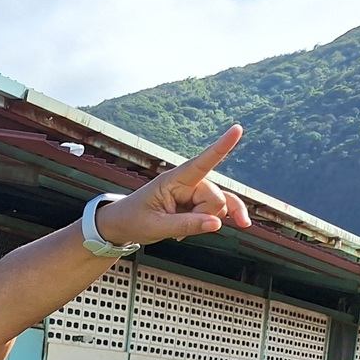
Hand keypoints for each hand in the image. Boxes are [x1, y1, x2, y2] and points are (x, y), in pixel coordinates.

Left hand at [95, 125, 250, 246]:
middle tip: (176, 227)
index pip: (201, 162)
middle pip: (216, 198)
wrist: (122, 225)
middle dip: (205, 216)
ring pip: (220, 205)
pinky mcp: (198, 203)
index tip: (237, 128)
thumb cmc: (134, 220)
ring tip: (179, 230)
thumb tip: (217, 223)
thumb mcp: (155, 227)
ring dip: (207, 221)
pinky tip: (231, 226)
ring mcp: (195, 192)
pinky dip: (219, 220)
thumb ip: (186, 225)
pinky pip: (220, 209)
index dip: (221, 146)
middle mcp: (188, 182)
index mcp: (173, 180)